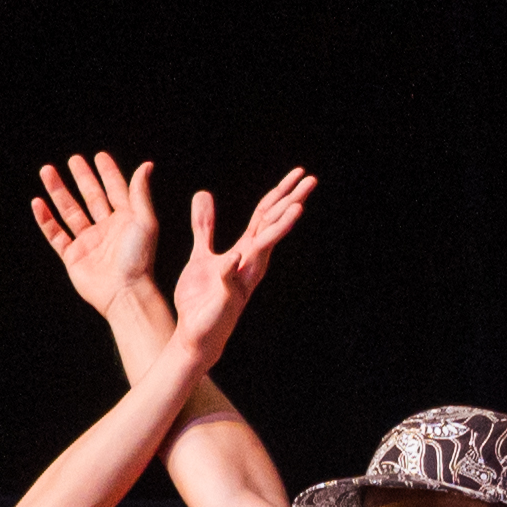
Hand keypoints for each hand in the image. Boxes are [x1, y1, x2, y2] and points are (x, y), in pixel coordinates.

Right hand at [26, 152, 166, 313]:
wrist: (124, 292)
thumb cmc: (139, 258)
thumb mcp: (144, 220)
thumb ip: (140, 193)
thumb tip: (147, 165)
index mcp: (126, 220)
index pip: (115, 190)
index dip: (108, 173)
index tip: (99, 156)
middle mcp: (107, 229)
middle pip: (91, 197)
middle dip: (82, 177)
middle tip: (73, 160)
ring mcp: (89, 243)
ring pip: (70, 211)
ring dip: (58, 191)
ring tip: (47, 171)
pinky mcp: (73, 256)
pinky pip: (56, 234)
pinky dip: (46, 219)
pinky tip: (38, 203)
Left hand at [171, 169, 312, 350]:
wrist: (195, 334)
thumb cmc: (201, 299)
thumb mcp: (201, 256)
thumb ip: (205, 227)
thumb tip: (203, 194)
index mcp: (246, 251)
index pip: (266, 216)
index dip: (281, 193)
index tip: (299, 172)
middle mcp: (250, 263)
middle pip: (273, 226)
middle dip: (292, 202)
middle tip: (311, 180)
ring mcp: (241, 280)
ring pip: (262, 250)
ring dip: (278, 229)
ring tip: (296, 209)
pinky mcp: (226, 298)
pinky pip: (229, 279)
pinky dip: (231, 268)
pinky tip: (236, 256)